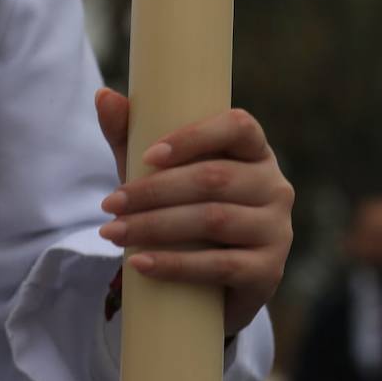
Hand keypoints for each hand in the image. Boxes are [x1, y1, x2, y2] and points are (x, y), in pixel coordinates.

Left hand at [94, 89, 294, 334]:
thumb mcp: (161, 174)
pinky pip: (222, 265)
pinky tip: (141, 263)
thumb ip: (134, 136)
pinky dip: (176, 265)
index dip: (195, 137)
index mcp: (256, 151)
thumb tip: (104, 95)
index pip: (238, 127)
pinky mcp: (269, 271)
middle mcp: (276, 185)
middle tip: (110, 204)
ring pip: (215, 220)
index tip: (148, 155)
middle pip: (216, 178)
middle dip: (156, 190)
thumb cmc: (186, 212)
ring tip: (114, 232)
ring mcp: (278, 229)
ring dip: (157, 226)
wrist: (211, 285)